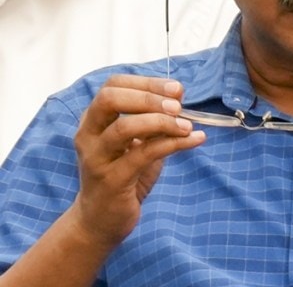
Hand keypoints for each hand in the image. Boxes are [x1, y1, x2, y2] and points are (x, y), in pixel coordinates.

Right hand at [69, 75, 203, 248]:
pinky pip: (143, 155)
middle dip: (149, 97)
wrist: (100, 220)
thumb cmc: (122, 175)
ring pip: (124, 128)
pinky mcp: (111, 180)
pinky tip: (195, 140)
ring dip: (162, 122)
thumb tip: (178, 97)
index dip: (146, 82)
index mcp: (93, 120)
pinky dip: (174, 144)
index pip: (113, 85)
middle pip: (110, 99)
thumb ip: (152, 120)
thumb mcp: (137, 143)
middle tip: (178, 105)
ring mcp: (97, 158)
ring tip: (188, 126)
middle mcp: (88, 135)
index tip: (176, 89)